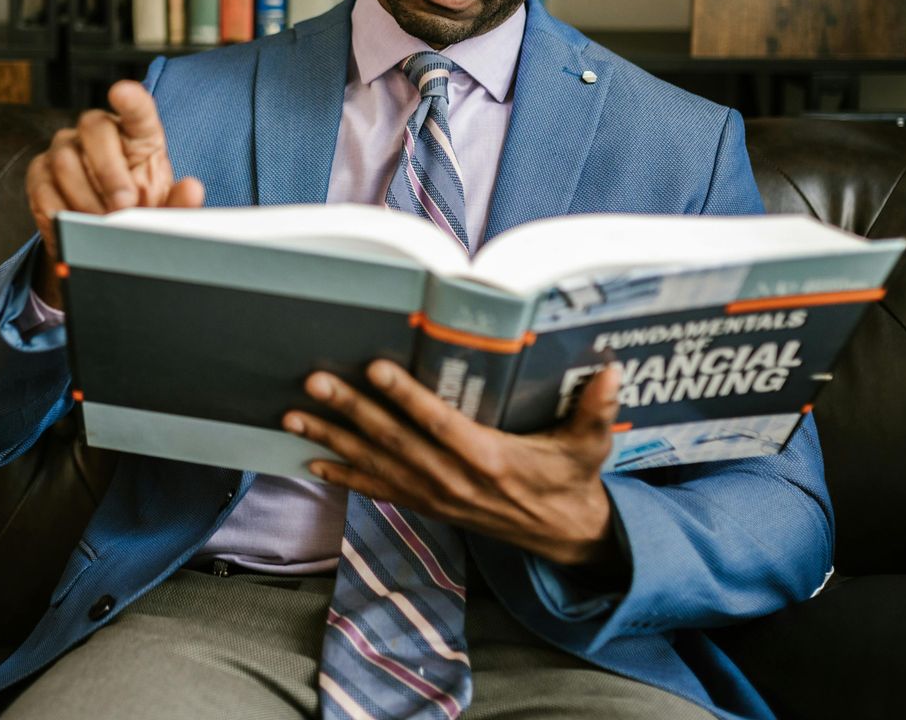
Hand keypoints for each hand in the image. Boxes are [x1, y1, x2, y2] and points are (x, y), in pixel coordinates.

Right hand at [26, 80, 204, 307]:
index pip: (137, 108)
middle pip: (94, 127)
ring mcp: (65, 148)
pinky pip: (43, 187)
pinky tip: (74, 226)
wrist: (104, 235)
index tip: (123, 91)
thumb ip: (178, 202)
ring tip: (102, 225)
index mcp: (137, 133)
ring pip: (65, 161)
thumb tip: (193, 190)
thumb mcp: (162, 209)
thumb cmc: (137, 209)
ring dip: (85, 198)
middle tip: (123, 205)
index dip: (130, 99)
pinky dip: (59, 211)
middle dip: (109, 171)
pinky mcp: (40, 173)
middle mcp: (98, 131)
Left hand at [283, 360, 623, 569]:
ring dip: (333, 438)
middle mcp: (454, 480)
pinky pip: (378, 490)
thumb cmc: (573, 480)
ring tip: (294, 416)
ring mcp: (436, 497)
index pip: (439, 422)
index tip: (375, 368)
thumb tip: (611, 371)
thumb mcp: (590, 444)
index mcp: (490, 459)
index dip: (406, 396)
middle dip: (351, 409)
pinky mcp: (428, 507)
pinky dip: (343, 475)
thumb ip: (595, 408)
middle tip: (314, 382)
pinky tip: (311, 460)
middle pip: (394, 441)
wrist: (565, 537)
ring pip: (376, 464)